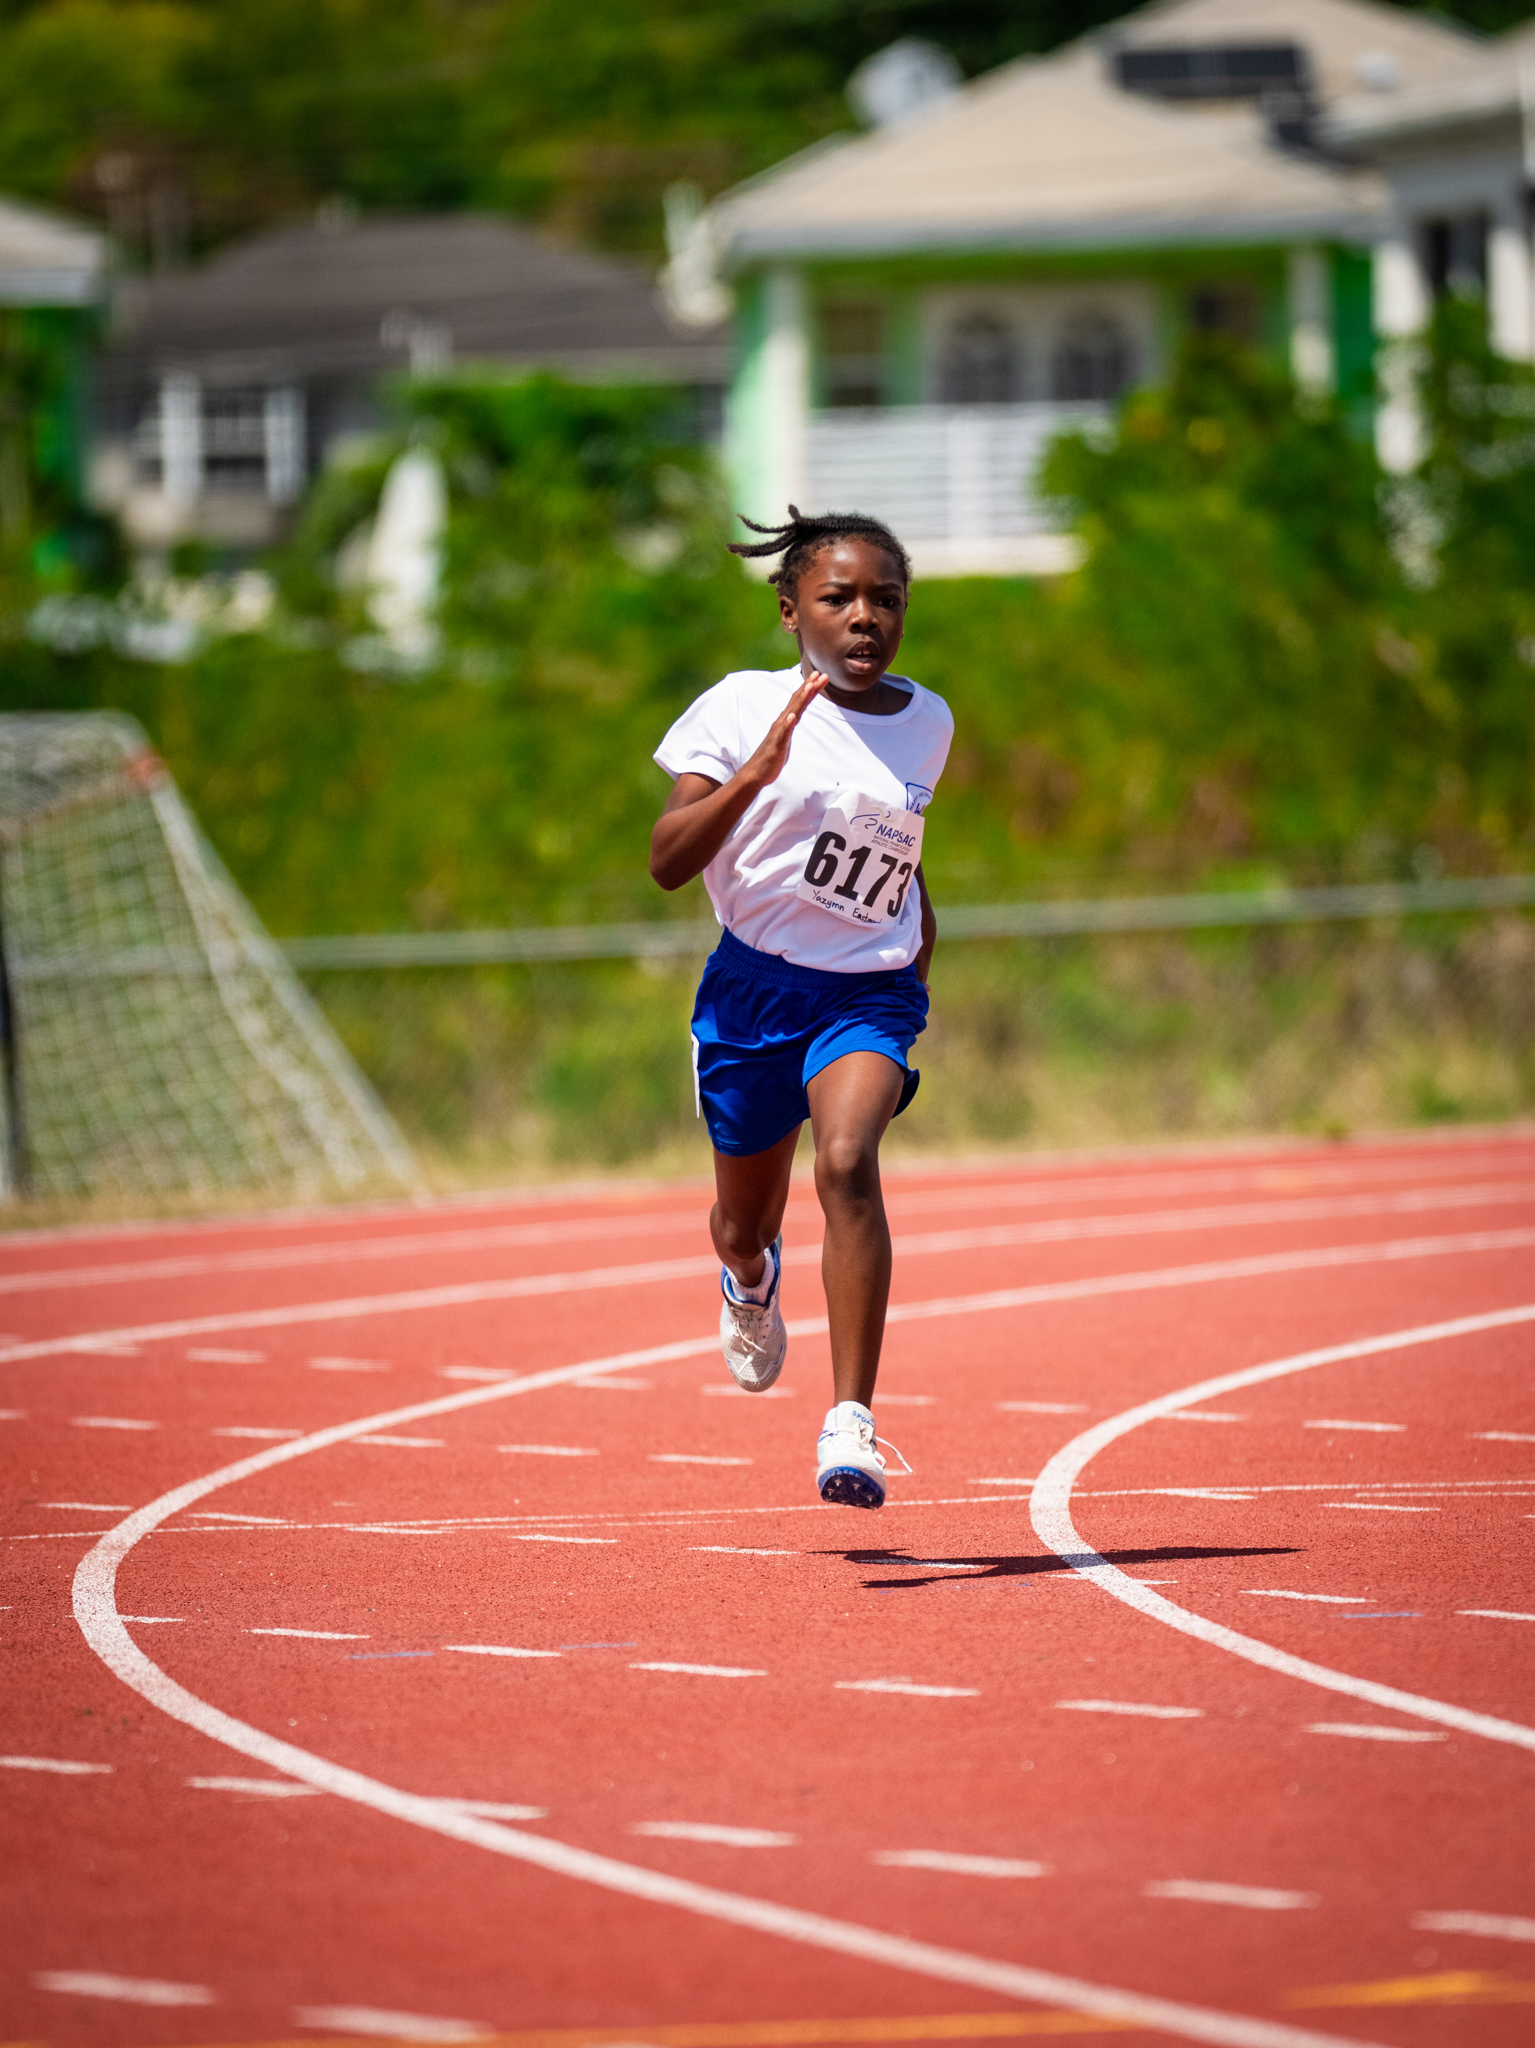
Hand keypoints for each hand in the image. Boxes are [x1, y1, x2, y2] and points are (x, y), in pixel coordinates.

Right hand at [741, 670, 826, 789]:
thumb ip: (789, 726)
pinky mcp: (776, 745)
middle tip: (819, 674)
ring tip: (809, 687)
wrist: (756, 772)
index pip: (799, 701)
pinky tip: (792, 717)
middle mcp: (781, 723)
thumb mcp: (785, 738)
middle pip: (797, 702)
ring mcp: (778, 733)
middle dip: (808, 687)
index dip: (809, 688)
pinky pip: (783, 734)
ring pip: (791, 713)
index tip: (819, 676)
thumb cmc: (772, 756)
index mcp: (785, 721)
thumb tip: (794, 716)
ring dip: (800, 699)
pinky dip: (787, 724)